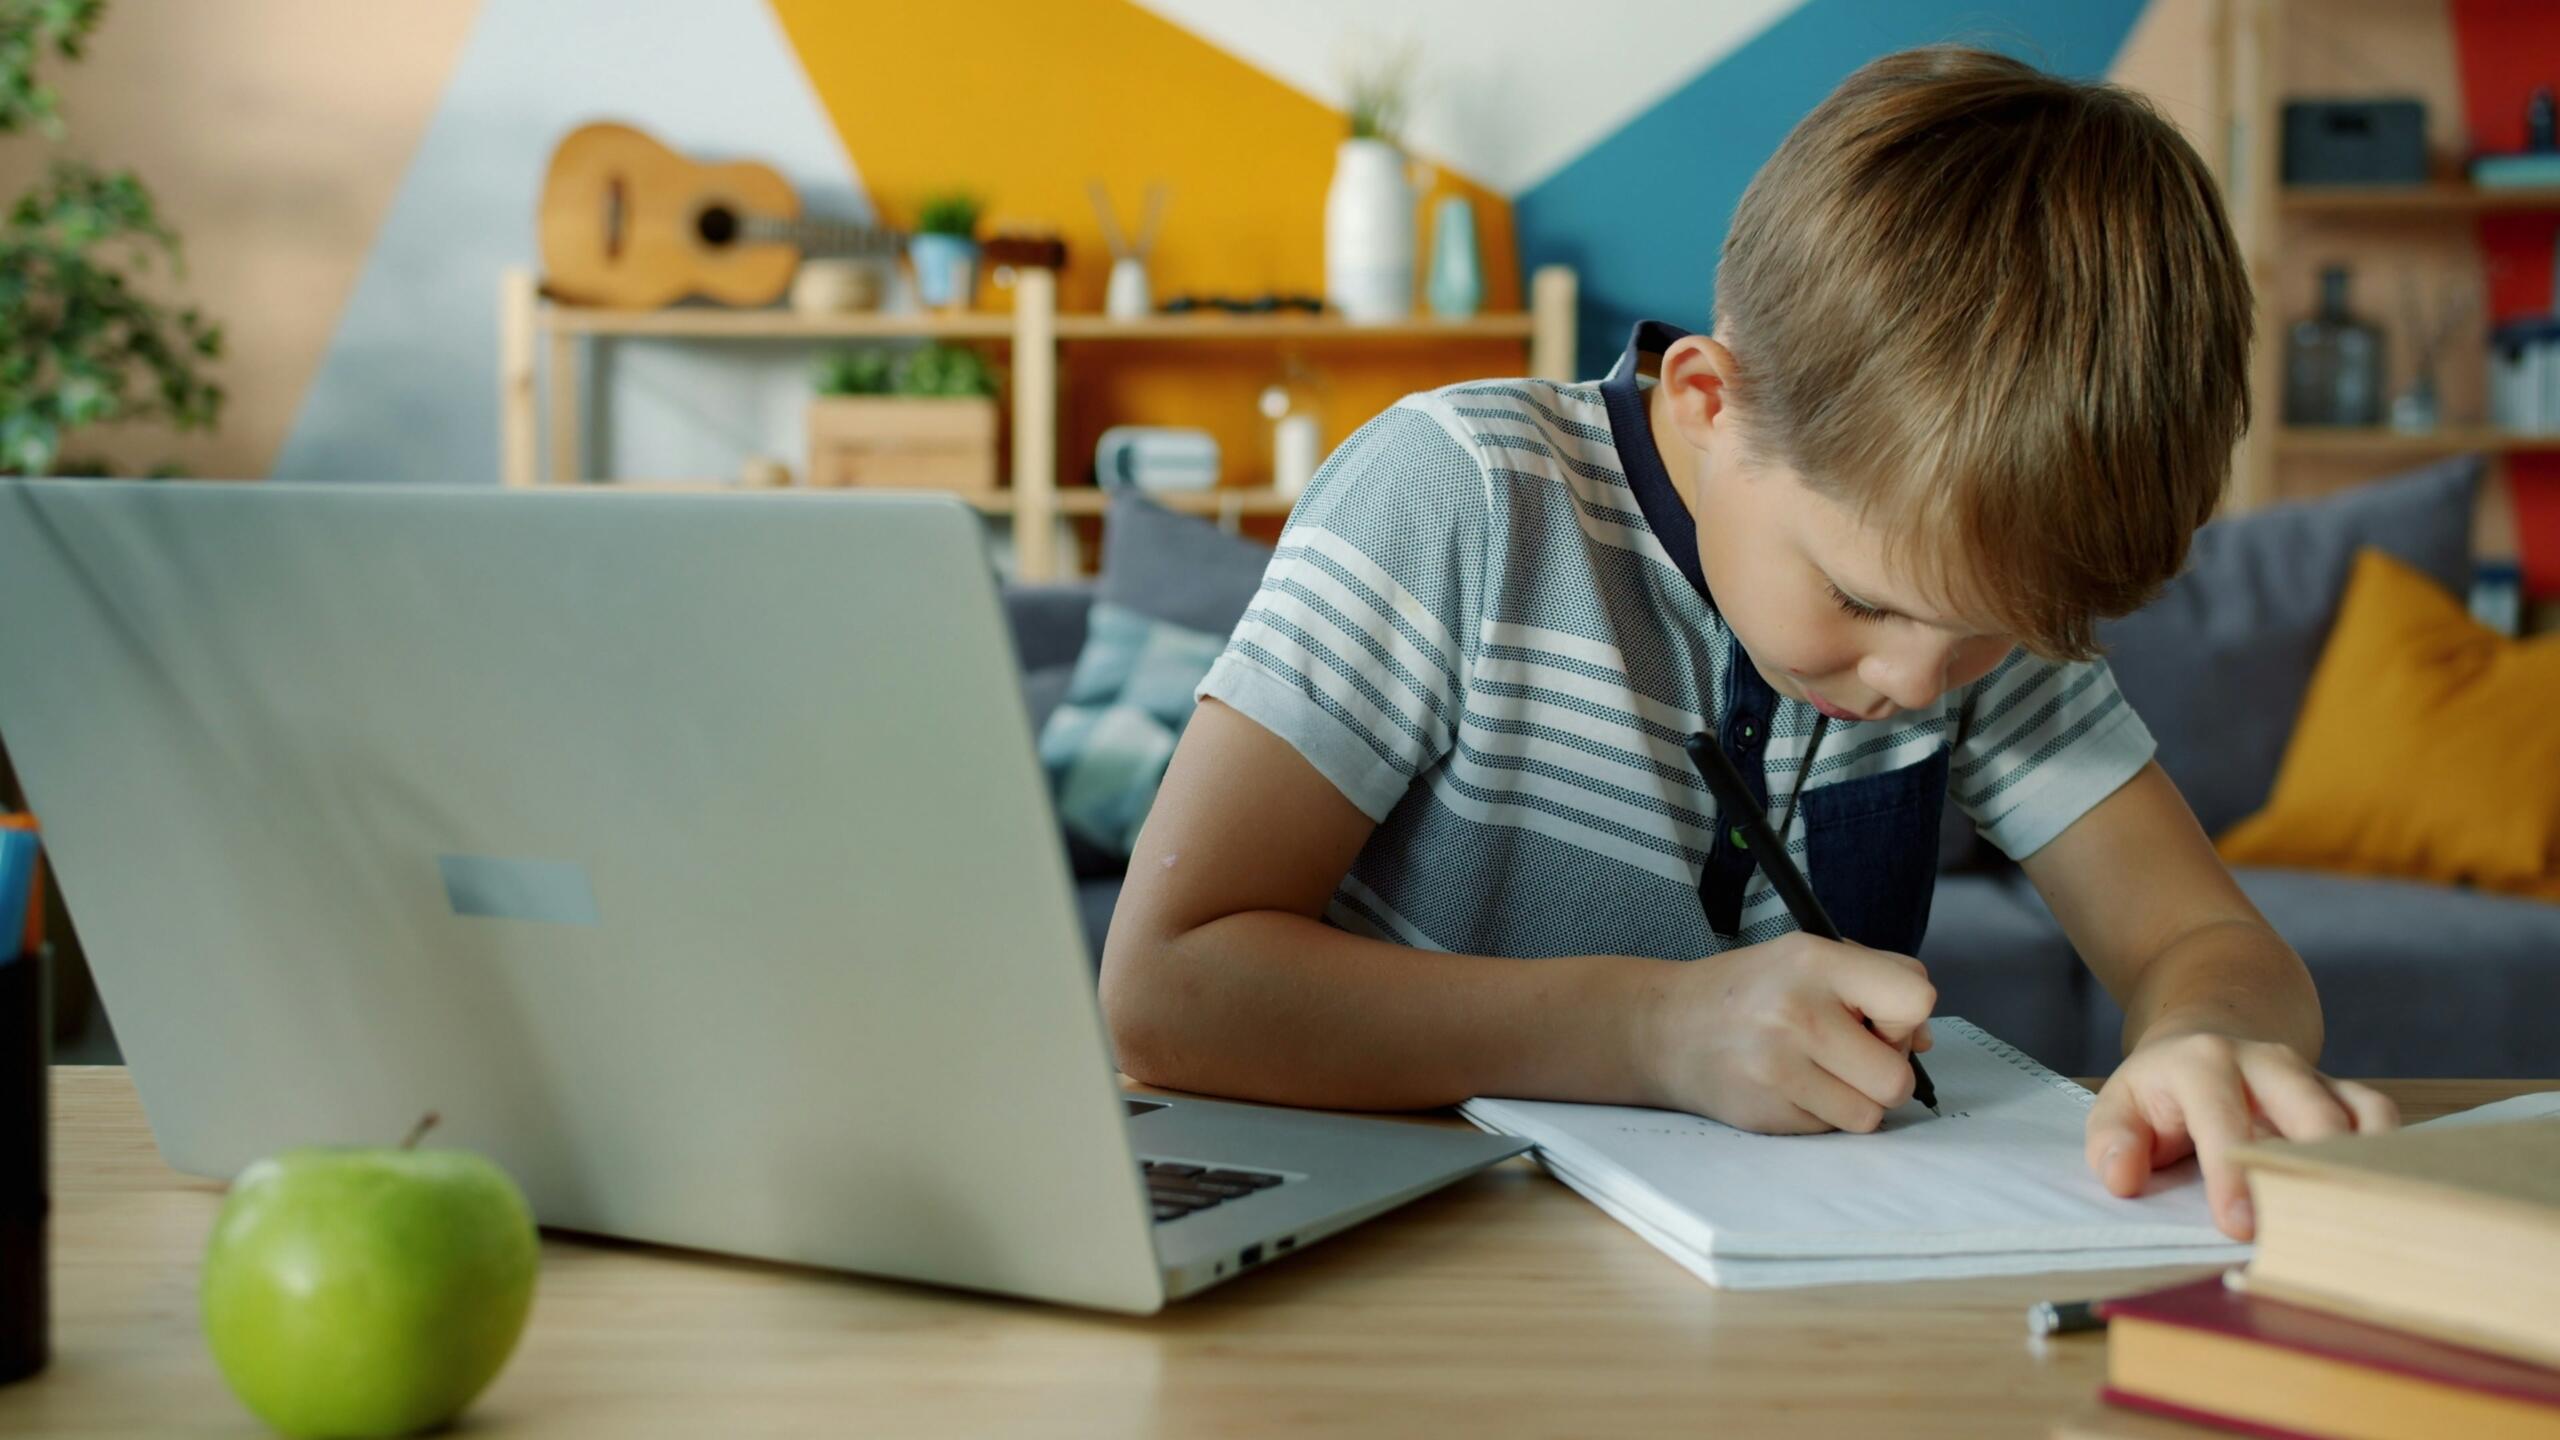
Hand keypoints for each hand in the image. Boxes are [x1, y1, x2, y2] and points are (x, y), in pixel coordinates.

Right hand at [1638, 933, 1935, 1134]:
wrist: (1665, 1027)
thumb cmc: (1752, 990)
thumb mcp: (1809, 958)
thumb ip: (1876, 983)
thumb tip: (1925, 1042)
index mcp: (1814, 962)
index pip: (1915, 999)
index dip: (1906, 1018)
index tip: (1876, 1019)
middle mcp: (1796, 1013)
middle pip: (1897, 1078)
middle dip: (1885, 1074)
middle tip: (1850, 1055)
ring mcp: (1777, 1068)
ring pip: (1869, 1116)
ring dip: (1855, 1101)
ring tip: (1820, 1073)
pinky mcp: (1765, 1113)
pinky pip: (1831, 1132)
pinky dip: (1820, 1114)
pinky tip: (1789, 1087)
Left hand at [2085, 1028, 2398, 1239]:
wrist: (2203, 1042)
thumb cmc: (2160, 1093)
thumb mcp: (2117, 1108)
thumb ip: (2111, 1142)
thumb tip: (2122, 1178)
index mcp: (2203, 1064)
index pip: (2222, 1119)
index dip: (2232, 1174)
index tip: (2239, 1226)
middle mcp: (2266, 1061)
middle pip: (2307, 1112)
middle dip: (2310, 1171)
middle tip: (2310, 1231)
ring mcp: (2313, 1075)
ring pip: (2354, 1116)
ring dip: (2357, 1168)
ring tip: (2355, 1222)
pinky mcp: (2346, 1093)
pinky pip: (2381, 1119)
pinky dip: (2385, 1157)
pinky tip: (2378, 1199)